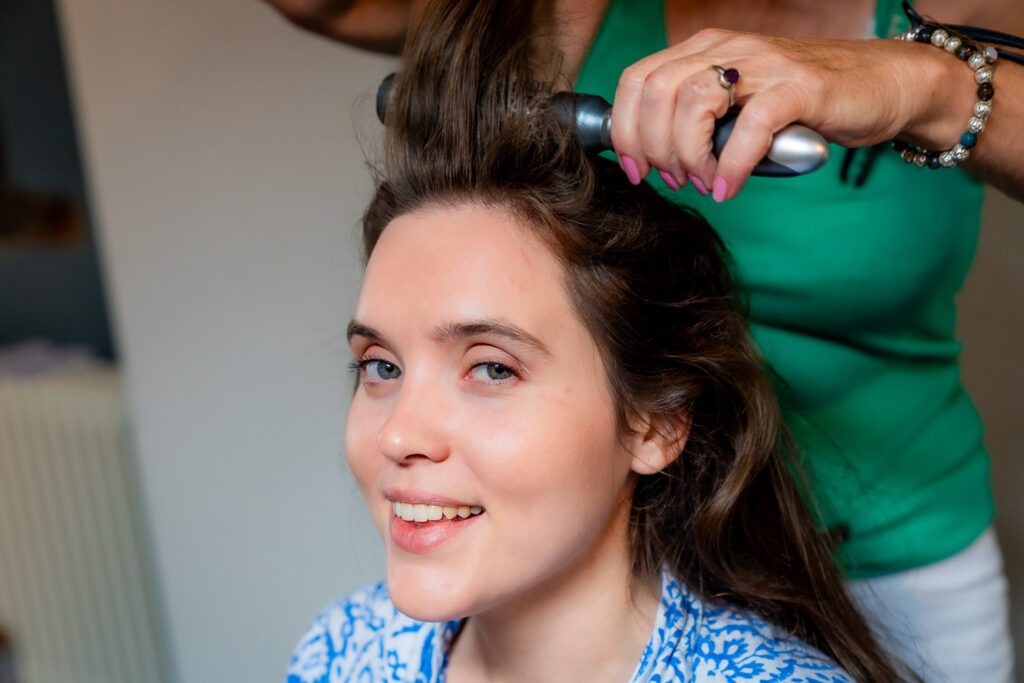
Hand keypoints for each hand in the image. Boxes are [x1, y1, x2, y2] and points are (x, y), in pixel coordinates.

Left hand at [610, 29, 952, 200]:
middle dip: (653, 148)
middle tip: (675, 180)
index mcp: (706, 49)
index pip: (637, 80)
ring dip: (689, 156)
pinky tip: (729, 187)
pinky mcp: (800, 88)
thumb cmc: (806, 102)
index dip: (625, 130)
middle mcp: (728, 48)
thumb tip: (654, 159)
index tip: (636, 169)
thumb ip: (699, 118)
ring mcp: (765, 64)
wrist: (884, 83)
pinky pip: (749, 127)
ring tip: (704, 182)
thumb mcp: (738, 103)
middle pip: (655, 93)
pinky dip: (731, 165)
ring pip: (693, 104)